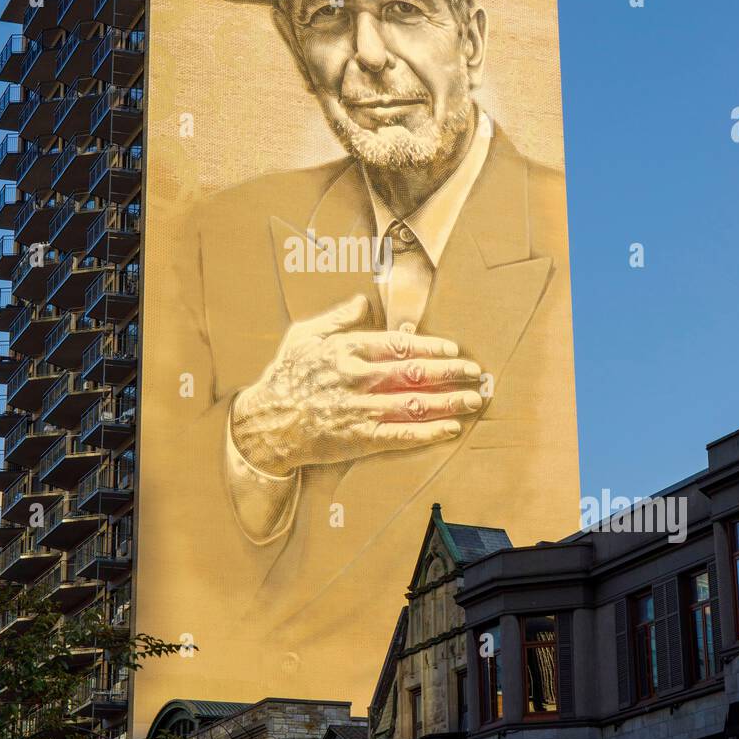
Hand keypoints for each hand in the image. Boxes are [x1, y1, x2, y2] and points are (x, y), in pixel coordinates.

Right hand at [230, 294, 482, 476]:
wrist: (264, 424)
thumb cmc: (284, 377)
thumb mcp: (304, 336)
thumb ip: (337, 318)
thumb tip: (363, 300)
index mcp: (347, 349)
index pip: (399, 345)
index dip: (431, 346)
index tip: (453, 349)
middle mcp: (358, 377)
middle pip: (415, 373)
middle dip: (450, 372)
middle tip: (475, 372)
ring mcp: (360, 409)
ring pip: (415, 403)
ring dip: (449, 401)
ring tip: (473, 399)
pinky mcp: (359, 438)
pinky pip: (402, 435)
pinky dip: (429, 431)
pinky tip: (450, 428)